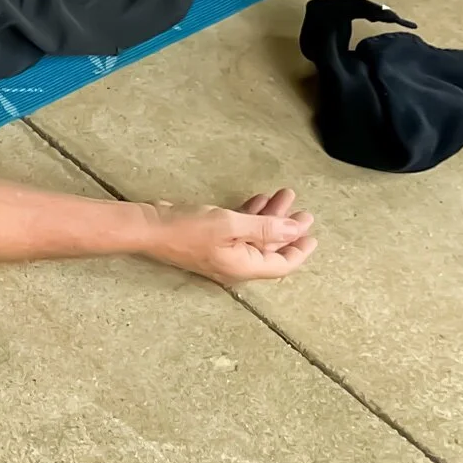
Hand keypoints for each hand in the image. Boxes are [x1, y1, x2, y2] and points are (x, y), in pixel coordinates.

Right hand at [145, 189, 317, 284]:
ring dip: (270, 217)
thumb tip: (295, 229)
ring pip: (255, 236)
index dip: (300, 250)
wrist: (150, 227)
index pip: (282, 264)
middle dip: (287, 228)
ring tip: (283, 195)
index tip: (312, 234)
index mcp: (244, 266)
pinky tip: (257, 200)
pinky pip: (240, 230)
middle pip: (270, 248)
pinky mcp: (211, 239)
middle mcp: (236, 263)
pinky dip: (251, 216)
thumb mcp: (231, 224)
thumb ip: (266, 227)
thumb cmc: (188, 228)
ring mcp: (223, 251)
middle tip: (302, 210)